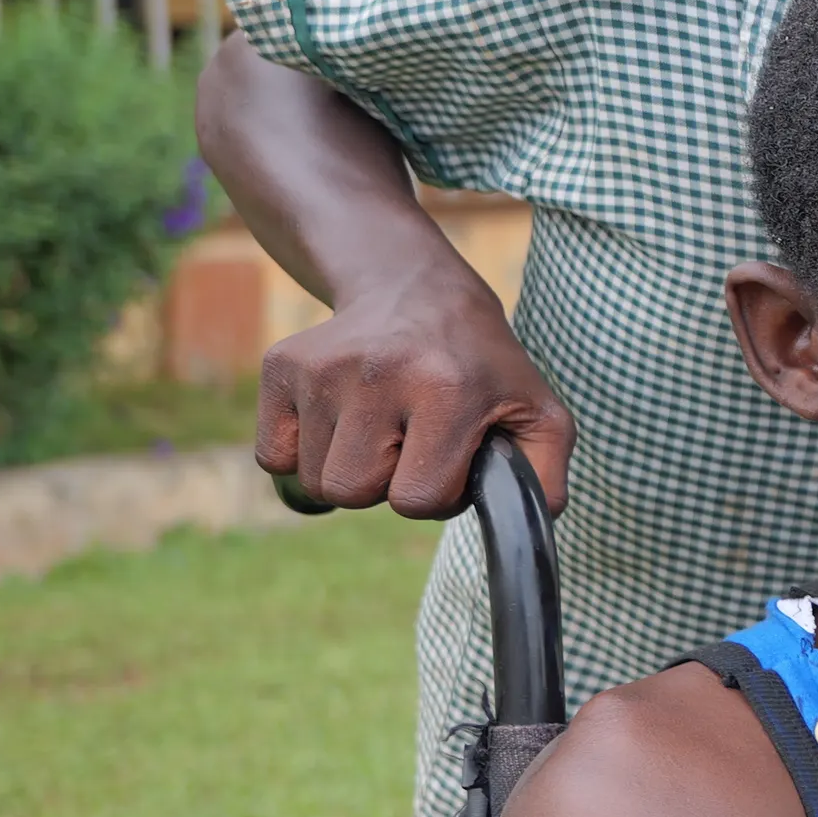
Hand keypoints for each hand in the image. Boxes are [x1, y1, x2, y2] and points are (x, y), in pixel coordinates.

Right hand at [258, 258, 576, 516]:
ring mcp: (323, 368)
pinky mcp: (281, 366)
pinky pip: (274, 458)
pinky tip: (341, 416)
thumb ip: (543, 477)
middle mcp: (378, 373)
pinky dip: (304, 453)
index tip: (450, 455)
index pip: (417, 500)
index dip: (438, 493)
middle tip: (411, 438)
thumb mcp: (538, 412)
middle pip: (355, 492)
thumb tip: (526, 527)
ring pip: (316, 482)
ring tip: (381, 423)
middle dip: (387, 482)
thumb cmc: (481, 367)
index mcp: (448, 388)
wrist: (415, 290)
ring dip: (350, 468)